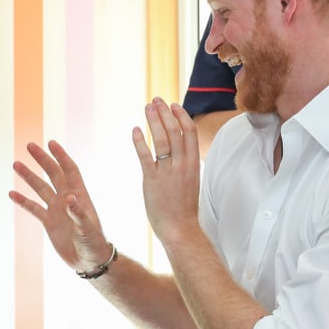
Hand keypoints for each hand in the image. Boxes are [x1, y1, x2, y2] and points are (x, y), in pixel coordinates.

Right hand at [9, 140, 110, 273]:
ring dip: (29, 177)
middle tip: (29, 146)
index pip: (69, 170)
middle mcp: (66, 199)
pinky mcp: (49, 222)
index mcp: (79, 195)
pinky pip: (33, 208)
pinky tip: (12, 194)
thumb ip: (77, 212)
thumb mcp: (87, 227)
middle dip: (42, 160)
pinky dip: (23, 201)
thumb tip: (68, 197)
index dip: (61, 156)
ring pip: (40, 188)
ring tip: (16, 164)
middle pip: (53, 174)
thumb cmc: (94, 242)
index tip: (51, 143)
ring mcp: (56, 209)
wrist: (89, 260)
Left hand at [131, 99, 201, 242]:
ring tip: (147, 107)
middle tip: (157, 100)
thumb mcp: (191, 180)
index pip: (189, 132)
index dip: (181, 116)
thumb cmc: (184, 206)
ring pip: (161, 139)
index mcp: (194, 163)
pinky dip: (139, 141)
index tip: (174, 105)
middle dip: (165, 112)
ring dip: (154, 120)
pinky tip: (135, 129)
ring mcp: (167, 172)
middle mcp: (182, 164)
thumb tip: (180, 150)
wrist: (180, 228)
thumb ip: (186, 163)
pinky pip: (145, 156)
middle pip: (175, 131)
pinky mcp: (152, 180)